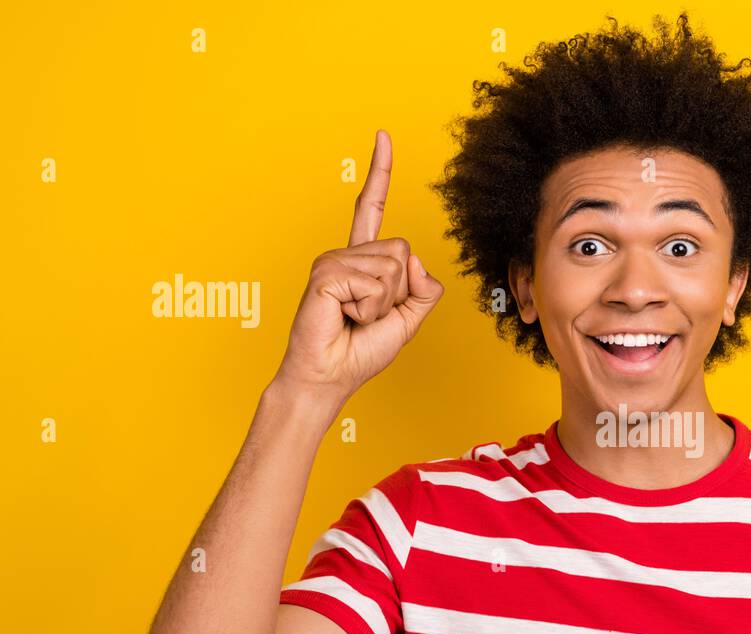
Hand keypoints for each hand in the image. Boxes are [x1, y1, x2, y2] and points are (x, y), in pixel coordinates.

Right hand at [273, 129, 443, 402]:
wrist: (330, 377)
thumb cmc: (361, 351)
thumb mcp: (408, 320)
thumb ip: (423, 289)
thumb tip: (415, 260)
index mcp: (364, 260)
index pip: (372, 207)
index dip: (380, 172)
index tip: (382, 136)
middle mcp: (346, 254)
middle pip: (403, 252)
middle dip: (399, 292)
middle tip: (370, 316)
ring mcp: (332, 261)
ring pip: (392, 268)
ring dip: (383, 304)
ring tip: (355, 318)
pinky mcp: (325, 274)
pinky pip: (373, 284)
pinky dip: (369, 309)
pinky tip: (345, 316)